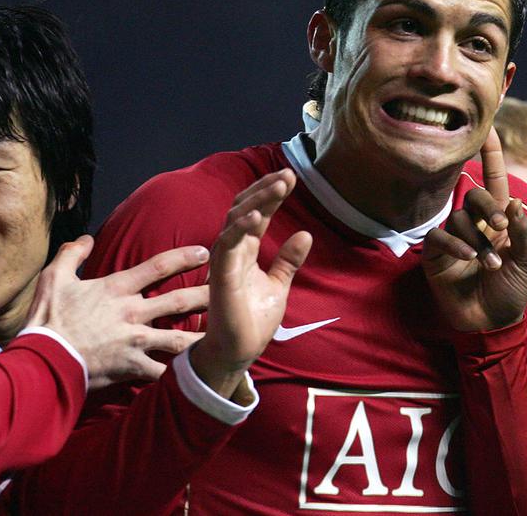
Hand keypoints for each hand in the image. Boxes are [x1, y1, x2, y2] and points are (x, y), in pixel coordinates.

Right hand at [27, 236, 210, 390]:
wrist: (42, 360)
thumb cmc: (46, 319)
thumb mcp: (53, 278)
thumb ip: (72, 255)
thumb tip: (87, 239)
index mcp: (116, 288)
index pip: (158, 266)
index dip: (184, 257)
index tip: (206, 252)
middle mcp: (132, 313)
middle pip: (179, 300)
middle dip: (208, 294)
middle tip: (230, 289)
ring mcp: (135, 341)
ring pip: (180, 338)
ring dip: (204, 336)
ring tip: (227, 334)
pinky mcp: (132, 368)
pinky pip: (163, 372)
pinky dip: (181, 374)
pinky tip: (200, 375)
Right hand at [190, 169, 312, 399]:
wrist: (239, 351)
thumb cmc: (253, 320)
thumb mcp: (278, 284)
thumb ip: (288, 261)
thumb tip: (305, 234)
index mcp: (245, 250)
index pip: (257, 213)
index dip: (271, 194)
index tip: (290, 178)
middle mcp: (232, 250)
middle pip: (244, 208)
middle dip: (265, 189)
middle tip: (287, 175)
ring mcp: (225, 260)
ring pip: (235, 219)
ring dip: (257, 201)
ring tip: (279, 186)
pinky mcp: (221, 275)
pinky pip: (227, 244)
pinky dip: (240, 227)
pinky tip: (257, 216)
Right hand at [423, 127, 526, 331]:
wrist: (491, 325)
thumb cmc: (511, 293)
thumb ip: (523, 232)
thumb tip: (511, 203)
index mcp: (498, 221)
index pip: (494, 181)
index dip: (491, 154)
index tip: (488, 127)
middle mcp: (474, 223)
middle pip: (473, 194)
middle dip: (488, 208)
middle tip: (499, 228)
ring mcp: (453, 237)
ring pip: (459, 218)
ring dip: (478, 240)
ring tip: (490, 265)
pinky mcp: (435, 254)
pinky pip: (440, 237)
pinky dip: (456, 245)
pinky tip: (468, 259)